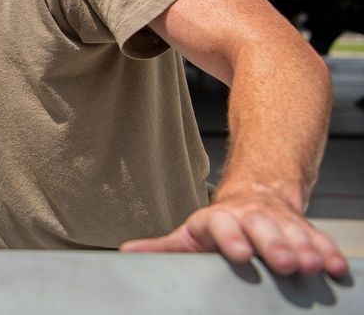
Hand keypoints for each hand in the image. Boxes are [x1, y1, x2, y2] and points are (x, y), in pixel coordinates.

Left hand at [120, 187, 347, 277]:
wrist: (253, 195)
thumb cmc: (219, 226)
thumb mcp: (189, 235)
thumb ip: (162, 247)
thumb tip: (127, 254)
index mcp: (219, 219)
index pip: (222, 225)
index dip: (231, 238)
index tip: (239, 255)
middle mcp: (250, 216)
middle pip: (262, 227)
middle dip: (274, 245)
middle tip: (285, 264)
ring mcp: (279, 220)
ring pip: (293, 232)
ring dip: (304, 249)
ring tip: (313, 266)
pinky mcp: (304, 228)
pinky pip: (319, 238)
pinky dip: (329, 252)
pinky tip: (337, 268)